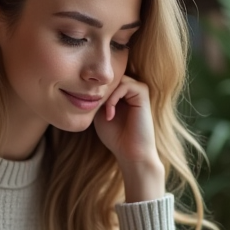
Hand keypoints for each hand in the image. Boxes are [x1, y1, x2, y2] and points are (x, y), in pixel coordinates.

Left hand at [92, 76, 165, 202]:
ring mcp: (138, 89)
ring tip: (103, 113)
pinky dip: (113, 98)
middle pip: (110, 76)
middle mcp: (130, 88)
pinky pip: (125, 85)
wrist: (131, 152)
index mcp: (121, 92)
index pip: (104, 79)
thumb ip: (96, 98)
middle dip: (98, 90)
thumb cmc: (115, 137)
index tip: (86, 106)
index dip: (93, 89)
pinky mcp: (143, 93)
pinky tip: (110, 114)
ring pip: (116, 79)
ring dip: (106, 95)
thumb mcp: (99, 113)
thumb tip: (87, 84)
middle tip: (93, 108)